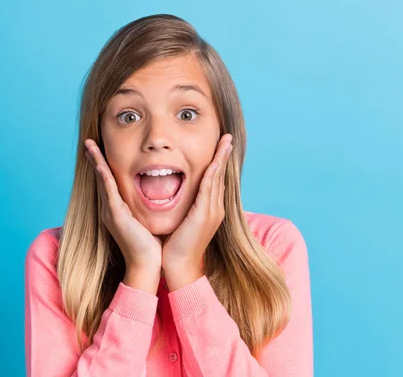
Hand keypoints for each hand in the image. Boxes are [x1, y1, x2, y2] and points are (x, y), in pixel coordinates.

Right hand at [84, 139, 162, 272]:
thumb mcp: (144, 220)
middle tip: (89, 142)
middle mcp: (110, 209)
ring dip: (95, 162)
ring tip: (89, 146)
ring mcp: (111, 212)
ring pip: (102, 181)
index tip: (99, 150)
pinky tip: (100, 166)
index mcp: (117, 209)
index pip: (108, 182)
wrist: (147, 265)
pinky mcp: (116, 216)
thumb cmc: (150, 245)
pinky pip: (109, 192)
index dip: (103, 165)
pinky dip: (104, 177)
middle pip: (101, 178)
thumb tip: (153, 196)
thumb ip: (143, 208)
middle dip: (95, 159)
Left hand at [162, 134, 232, 288]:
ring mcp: (212, 212)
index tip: (220, 146)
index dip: (218, 162)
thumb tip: (176, 195)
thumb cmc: (175, 246)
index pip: (215, 180)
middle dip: (224, 155)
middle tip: (227, 137)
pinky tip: (214, 161)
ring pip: (217, 179)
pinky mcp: (204, 215)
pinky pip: (209, 189)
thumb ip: (183, 207)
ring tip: (225, 142)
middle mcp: (215, 208)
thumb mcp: (182, 221)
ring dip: (221, 159)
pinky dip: (212, 173)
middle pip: (220, 176)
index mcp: (210, 210)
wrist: (178, 266)